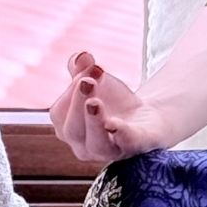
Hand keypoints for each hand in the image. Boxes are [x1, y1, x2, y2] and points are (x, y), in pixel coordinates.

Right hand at [49, 51, 169, 162]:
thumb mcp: (96, 82)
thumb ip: (83, 69)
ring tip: (94, 102)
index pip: (60, 113)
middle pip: (73, 129)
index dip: (71, 90)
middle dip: (78, 103)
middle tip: (87, 81)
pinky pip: (127, 145)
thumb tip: (81, 56)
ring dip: (93, 122)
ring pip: (96, 144)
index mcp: (69, 129)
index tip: (87, 65)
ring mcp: (109, 151)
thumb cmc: (112, 102)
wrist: (145, 117)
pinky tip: (116, 123)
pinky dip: (121, 135)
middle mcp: (84, 146)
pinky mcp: (135, 147)